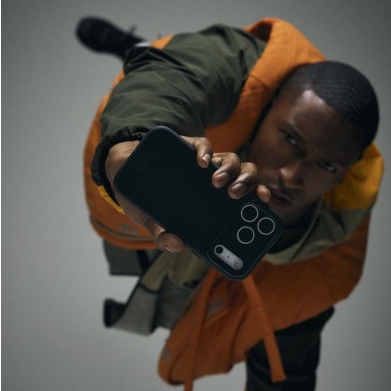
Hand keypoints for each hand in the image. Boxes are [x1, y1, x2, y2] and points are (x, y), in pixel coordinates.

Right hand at [104, 136, 270, 251]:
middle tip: (234, 195)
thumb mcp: (151, 221)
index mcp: (217, 201)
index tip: (264, 201)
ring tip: (216, 181)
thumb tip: (176, 245)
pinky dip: (206, 151)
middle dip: (246, 183)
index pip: (247, 196)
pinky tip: (201, 161)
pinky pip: (204, 145)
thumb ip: (163, 233)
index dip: (259, 196)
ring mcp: (205, 164)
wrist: (125, 171)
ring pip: (231, 159)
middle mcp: (217, 180)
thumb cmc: (145, 201)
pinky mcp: (188, 147)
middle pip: (245, 175)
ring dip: (229, 169)